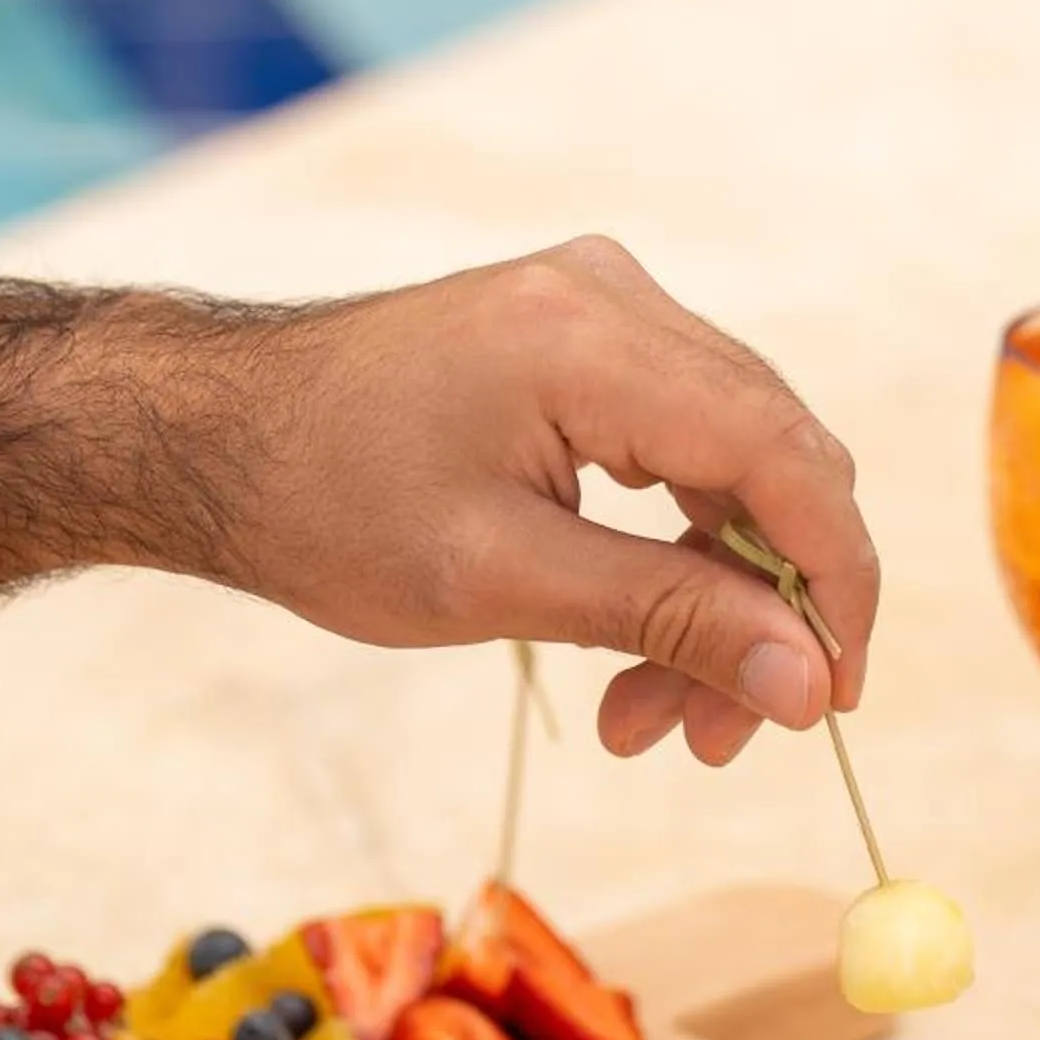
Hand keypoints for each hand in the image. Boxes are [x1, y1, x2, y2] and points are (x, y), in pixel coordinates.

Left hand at [195, 236, 878, 764]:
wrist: (208, 438)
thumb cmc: (322, 505)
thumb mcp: (499, 582)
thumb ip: (667, 621)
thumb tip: (805, 685)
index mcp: (590, 340)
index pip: (784, 459)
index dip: (831, 584)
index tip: (831, 699)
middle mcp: (615, 299)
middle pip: (771, 462)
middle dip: (760, 614)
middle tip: (713, 740)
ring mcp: (602, 308)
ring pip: (732, 466)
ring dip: (712, 599)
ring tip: (647, 722)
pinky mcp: (582, 339)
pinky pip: (680, 447)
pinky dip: (671, 553)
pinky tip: (631, 647)